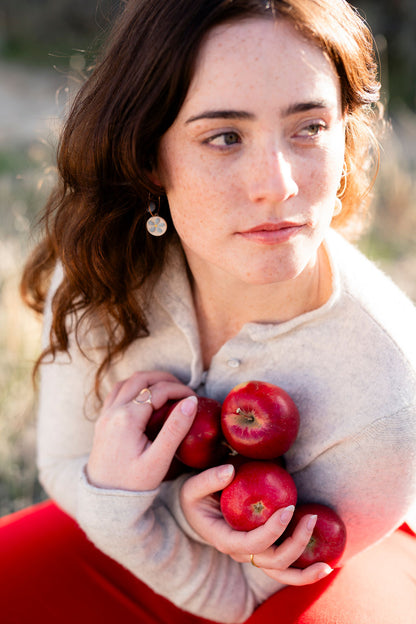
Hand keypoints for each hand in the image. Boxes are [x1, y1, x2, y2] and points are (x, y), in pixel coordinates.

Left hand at [87, 371, 196, 490]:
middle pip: (141, 379)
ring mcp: (105, 415)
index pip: (158, 391)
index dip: (179, 390)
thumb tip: (191, 401)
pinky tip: (146, 398)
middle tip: (183, 388)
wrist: (104, 501)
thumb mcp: (158, 460)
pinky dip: (134, 387)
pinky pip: (117, 392)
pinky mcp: (102, 421)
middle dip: (164, 379)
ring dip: (148, 380)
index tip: (195, 398)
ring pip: (127, 382)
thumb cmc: (133, 485)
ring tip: (167, 389)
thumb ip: (175, 429)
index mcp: (127, 419)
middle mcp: (113, 412)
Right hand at [180, 465, 332, 585]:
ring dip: (305, 570)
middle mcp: (241, 554)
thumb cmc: (195, 498)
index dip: (272, 530)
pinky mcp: (265, 551)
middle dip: (296, 544)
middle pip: (273, 562)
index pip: (252, 544)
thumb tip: (230, 471)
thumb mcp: (191, 487)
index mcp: (225, 540)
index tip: (288, 508)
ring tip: (327, 564)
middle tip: (311, 517)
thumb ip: (208, 479)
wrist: (197, 511)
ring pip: (282, 573)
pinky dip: (304, 571)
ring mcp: (254, 556)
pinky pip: (286, 568)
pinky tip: (326, 565)